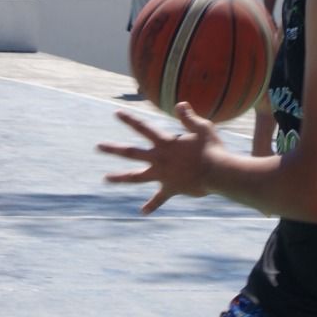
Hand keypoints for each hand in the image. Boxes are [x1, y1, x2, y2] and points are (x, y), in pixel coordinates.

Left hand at [98, 102, 222, 214]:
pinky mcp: (171, 189)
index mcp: (165, 143)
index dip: (129, 120)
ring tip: (106, 179)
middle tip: (98, 146)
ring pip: (136, 177)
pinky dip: (152, 205)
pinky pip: (159, 199)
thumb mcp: (202, 128)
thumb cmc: (212, 148)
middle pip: (131, 152)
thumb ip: (188, 117)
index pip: (143, 128)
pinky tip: (143, 212)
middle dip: (113, 149)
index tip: (116, 113)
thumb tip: (180, 104)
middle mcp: (159, 158)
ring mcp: (162, 175)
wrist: (217, 172)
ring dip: (120, 177)